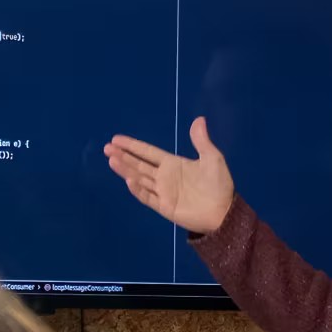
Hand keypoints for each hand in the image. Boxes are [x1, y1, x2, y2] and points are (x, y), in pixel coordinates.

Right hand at [104, 117, 236, 234]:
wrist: (224, 212)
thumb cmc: (219, 184)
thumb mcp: (212, 158)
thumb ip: (201, 141)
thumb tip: (198, 119)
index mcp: (172, 164)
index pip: (147, 153)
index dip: (132, 146)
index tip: (116, 139)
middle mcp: (164, 177)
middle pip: (138, 164)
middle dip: (123, 156)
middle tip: (107, 148)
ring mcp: (162, 192)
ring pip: (139, 178)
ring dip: (125, 169)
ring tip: (111, 160)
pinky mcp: (164, 207)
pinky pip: (148, 197)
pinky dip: (138, 189)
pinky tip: (129, 179)